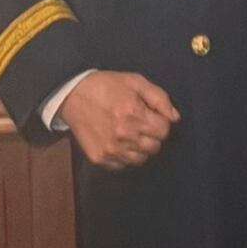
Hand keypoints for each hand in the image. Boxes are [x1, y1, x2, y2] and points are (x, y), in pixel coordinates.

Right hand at [60, 70, 178, 168]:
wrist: (72, 95)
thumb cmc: (105, 86)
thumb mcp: (135, 82)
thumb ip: (159, 98)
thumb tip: (174, 117)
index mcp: (133, 114)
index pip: (164, 131)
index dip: (161, 122)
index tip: (152, 116)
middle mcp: (123, 134)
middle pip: (155, 147)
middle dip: (152, 136)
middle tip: (140, 124)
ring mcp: (111, 149)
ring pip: (141, 159)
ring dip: (140, 148)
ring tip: (129, 133)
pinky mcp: (100, 158)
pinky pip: (123, 165)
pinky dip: (124, 156)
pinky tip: (118, 141)